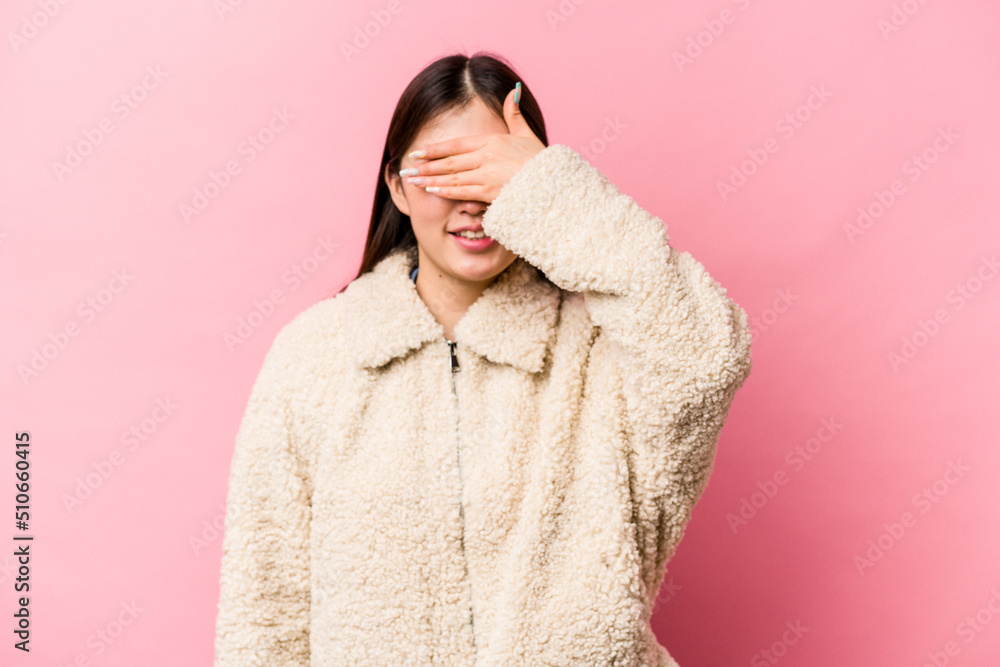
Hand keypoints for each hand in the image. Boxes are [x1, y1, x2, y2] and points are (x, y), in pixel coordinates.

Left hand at [402, 86, 545, 203]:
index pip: (456, 144)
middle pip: (449, 161)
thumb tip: (513, 91)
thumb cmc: (541, 162)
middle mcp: (486, 156)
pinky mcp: (490, 191)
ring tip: (413, 181)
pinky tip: (431, 191)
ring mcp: (487, 174)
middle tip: (407, 168)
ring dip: (430, 179)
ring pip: (452, 176)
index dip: (435, 148)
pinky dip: (445, 190)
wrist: (554, 183)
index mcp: (492, 141)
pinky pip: (462, 191)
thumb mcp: (526, 134)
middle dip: (426, 165)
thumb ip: (514, 114)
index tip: (419, 151)